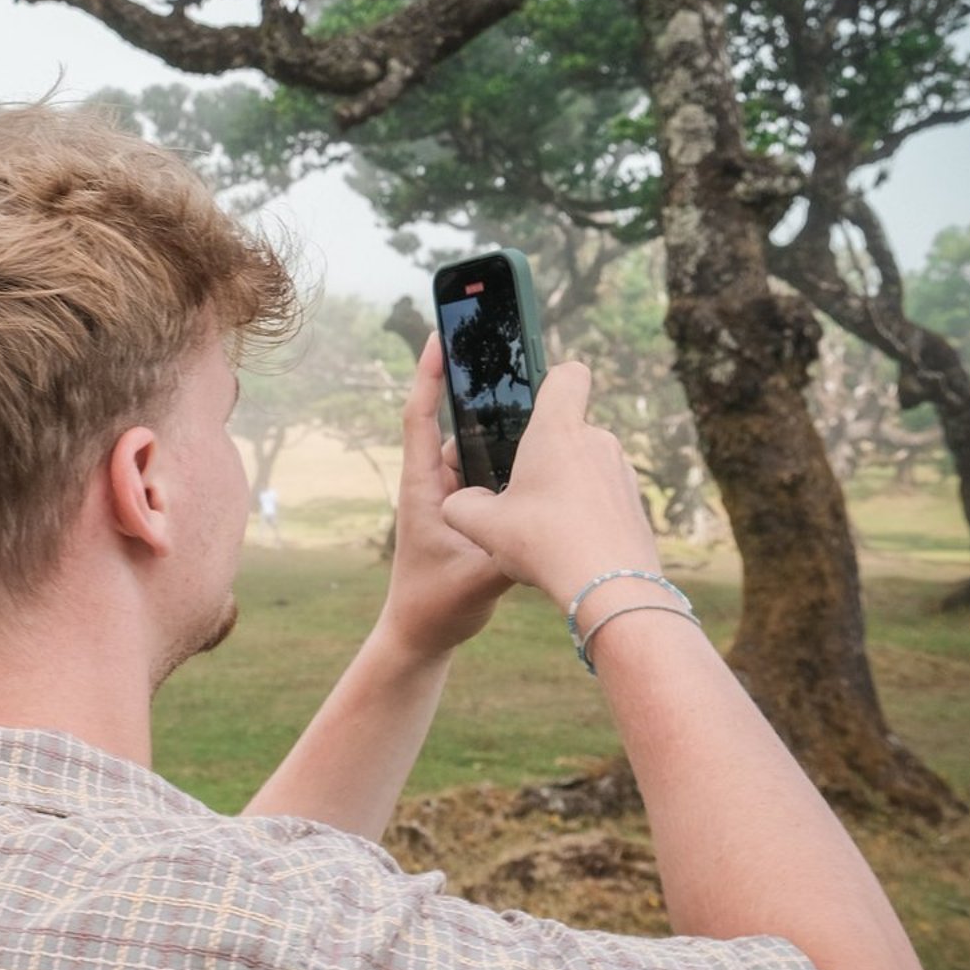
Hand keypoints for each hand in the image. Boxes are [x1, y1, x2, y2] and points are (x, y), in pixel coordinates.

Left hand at [377, 334, 516, 666]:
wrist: (424, 633)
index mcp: (424, 487)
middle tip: (508, 353)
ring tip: (538, 396)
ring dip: (505, 427)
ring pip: (482, 448)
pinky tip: (548, 450)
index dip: (428, 375)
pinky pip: (496, 473)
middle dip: (479, 389)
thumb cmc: (435, 604)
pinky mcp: (475, 510)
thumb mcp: (478, 577)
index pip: (420, 418)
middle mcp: (438, 483)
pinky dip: (516, 459)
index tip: (438, 336)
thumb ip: (512, 551)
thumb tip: (550, 524)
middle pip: (457, 423)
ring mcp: (456, 495)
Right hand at [439, 359, 658, 611]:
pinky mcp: (635, 503)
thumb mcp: (482, 527)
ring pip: (586, 466)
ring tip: (544, 525)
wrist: (610, 588)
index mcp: (558, 430)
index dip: (551, 379)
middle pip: (569, 428)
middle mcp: (597, 441)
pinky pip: (604, 496)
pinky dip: (587, 512)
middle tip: (520, 489)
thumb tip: (460, 502)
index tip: (532, 402)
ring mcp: (622, 472)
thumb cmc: (544, 544)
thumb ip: (460, 505)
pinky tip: (571, 543)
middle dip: (545, 453)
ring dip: (566, 485)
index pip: (568, 374)